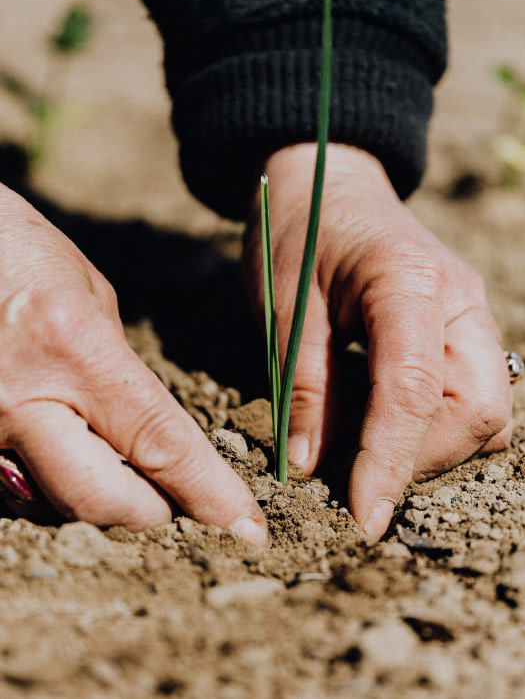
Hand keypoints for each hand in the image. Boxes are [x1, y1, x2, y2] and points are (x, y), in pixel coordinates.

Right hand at [0, 185, 265, 543]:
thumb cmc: (20, 251)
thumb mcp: (92, 298)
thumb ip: (120, 371)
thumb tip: (143, 431)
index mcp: (75, 349)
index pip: (160, 443)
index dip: (209, 492)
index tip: (247, 526)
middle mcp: (20, 399)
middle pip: (103, 499)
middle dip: (152, 510)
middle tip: (177, 500)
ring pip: (55, 502)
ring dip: (102, 498)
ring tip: (125, 471)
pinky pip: (15, 486)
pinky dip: (53, 482)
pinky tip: (69, 452)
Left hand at [243, 143, 511, 538]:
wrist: (326, 183)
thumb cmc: (297, 232)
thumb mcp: (285, 306)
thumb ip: (305, 386)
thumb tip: (312, 467)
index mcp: (410, 280)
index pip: (415, 391)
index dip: (391, 463)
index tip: (365, 518)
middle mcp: (461, 299)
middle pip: (478, 411)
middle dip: (421, 459)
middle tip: (357, 474)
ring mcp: (472, 314)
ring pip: (485, 413)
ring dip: (430, 448)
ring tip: (366, 449)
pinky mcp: (464, 329)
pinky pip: (472, 398)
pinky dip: (434, 428)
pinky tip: (384, 423)